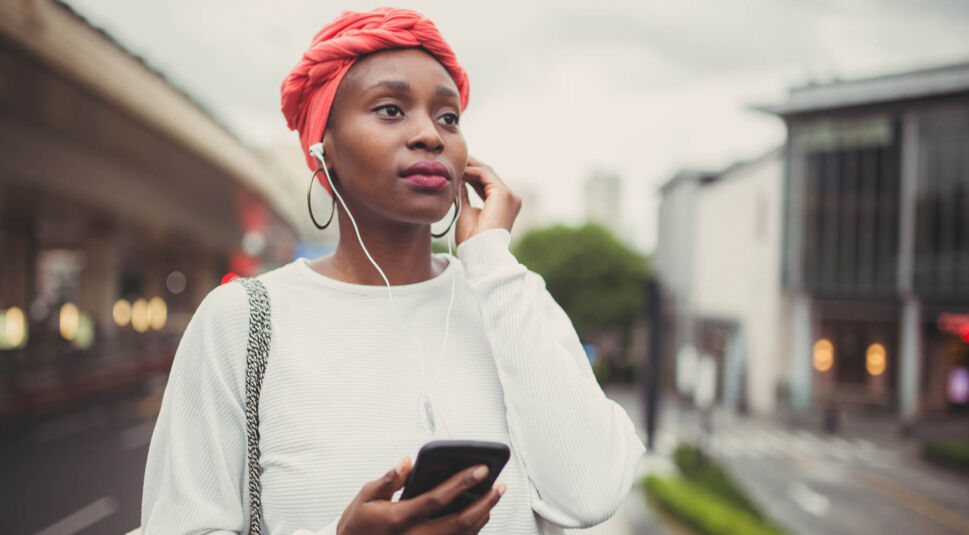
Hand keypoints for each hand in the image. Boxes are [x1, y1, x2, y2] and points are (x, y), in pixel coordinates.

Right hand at [336, 457, 506, 534]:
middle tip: (500, 485)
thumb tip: (408, 461)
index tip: (480, 468)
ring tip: (494, 496)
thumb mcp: (365, 497)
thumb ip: (389, 479)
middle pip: (460, 522)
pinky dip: (473, 529)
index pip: (437, 499)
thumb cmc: (359, 524)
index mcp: (399, 519)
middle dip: (485, 502)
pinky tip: (480, 514)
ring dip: (483, 515)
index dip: (461, 482)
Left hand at [456, 156, 521, 245]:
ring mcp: (509, 196)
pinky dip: (471, 171)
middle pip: (488, 175)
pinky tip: (459, 170)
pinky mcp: (503, 194)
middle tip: (455, 160)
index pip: (487, 183)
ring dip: (470, 166)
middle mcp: (511, 199)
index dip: (471, 175)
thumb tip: (459, 181)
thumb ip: (465, 195)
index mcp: (504, 205)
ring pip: (487, 172)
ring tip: (455, 162)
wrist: (478, 250)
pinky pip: (485, 175)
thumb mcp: (467, 211)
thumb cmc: (472, 238)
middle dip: (471, 167)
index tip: (456, 169)